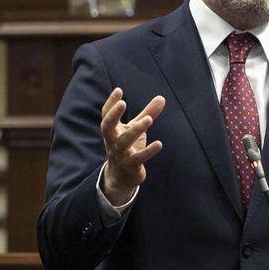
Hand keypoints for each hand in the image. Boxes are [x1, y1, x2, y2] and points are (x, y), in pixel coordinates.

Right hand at [100, 87, 164, 205]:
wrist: (122, 178)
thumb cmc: (128, 148)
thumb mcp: (136, 130)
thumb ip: (148, 114)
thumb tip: (162, 98)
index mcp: (112, 131)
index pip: (106, 115)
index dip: (111, 103)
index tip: (118, 90)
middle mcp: (113, 142)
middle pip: (107, 128)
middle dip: (113, 115)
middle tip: (123, 103)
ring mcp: (120, 155)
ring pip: (124, 142)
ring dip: (135, 130)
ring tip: (149, 119)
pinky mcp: (131, 166)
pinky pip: (138, 159)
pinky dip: (148, 152)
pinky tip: (159, 144)